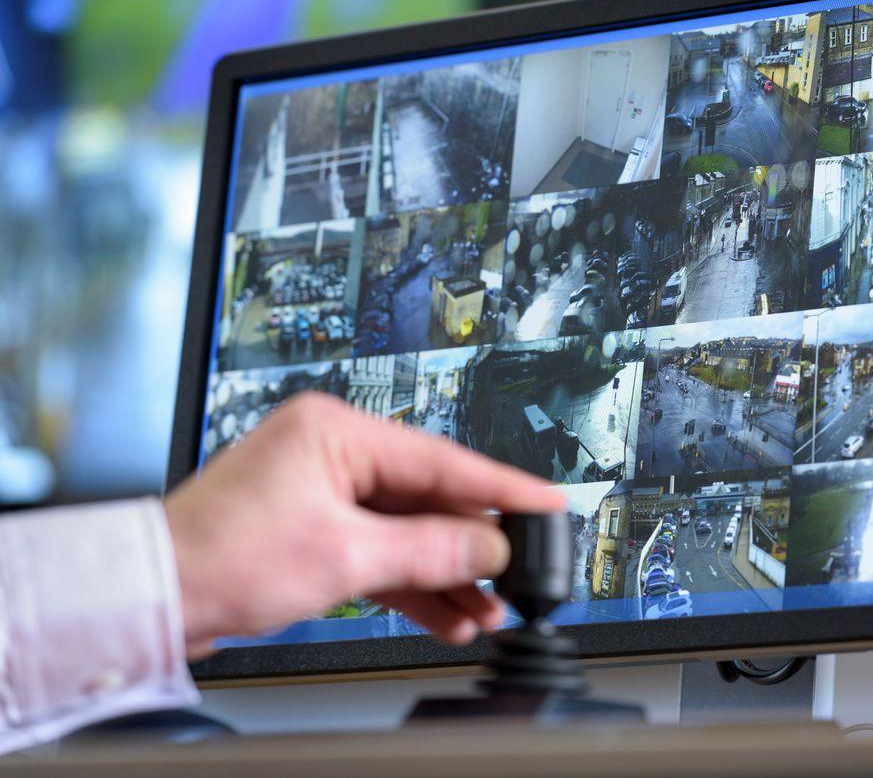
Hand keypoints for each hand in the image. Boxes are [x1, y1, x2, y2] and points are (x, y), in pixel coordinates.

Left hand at [164, 393, 564, 658]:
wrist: (153, 597)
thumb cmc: (219, 557)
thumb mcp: (344, 555)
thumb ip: (429, 548)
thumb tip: (490, 544)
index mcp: (335, 431)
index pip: (440, 459)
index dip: (501, 487)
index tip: (545, 502)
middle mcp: (332, 453)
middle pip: (428, 499)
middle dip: (472, 547)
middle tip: (519, 575)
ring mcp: (324, 492)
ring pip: (408, 532)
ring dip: (446, 574)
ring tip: (488, 609)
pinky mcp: (316, 530)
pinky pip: (381, 553)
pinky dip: (412, 584)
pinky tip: (448, 615)